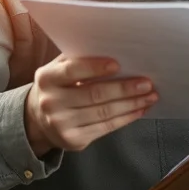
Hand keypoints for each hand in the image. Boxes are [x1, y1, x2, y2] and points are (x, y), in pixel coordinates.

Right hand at [24, 54, 157, 155]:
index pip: (73, 70)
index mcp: (47, 78)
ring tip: (149, 96)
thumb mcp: (59, 69)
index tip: (118, 64)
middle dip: (124, 88)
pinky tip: (139, 110)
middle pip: (94, 94)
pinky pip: (105, 128)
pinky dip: (125, 118)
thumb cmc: (59, 86)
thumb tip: (114, 49)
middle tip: (147, 83)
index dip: (96, 67)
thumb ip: (79, 59)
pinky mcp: (73, 140)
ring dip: (131, 104)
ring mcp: (61, 124)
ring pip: (103, 113)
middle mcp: (51, 102)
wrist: (39, 119)